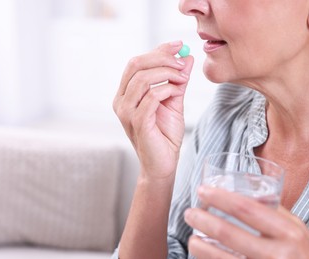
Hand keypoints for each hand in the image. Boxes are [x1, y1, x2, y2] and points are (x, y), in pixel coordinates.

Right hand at [113, 41, 193, 178]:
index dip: (157, 51)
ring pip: (143, 79)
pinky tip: (177, 92)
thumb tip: (187, 57)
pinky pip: (151, 97)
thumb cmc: (165, 135)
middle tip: (182, 62)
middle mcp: (121, 101)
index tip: (178, 45)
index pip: (136, 63)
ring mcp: (126, 112)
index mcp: (126, 94)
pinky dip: (167, 90)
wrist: (163, 164)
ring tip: (183, 78)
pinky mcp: (137, 122)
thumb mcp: (173, 102)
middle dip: (162, 58)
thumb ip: (177, 80)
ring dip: (167, 73)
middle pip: (136, 65)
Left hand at [184, 187, 308, 258]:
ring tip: (191, 239)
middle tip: (189, 213)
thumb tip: (251, 193)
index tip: (203, 191)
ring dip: (200, 247)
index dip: (220, 197)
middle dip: (202, 220)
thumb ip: (277, 213)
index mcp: (288, 232)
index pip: (247, 209)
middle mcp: (276, 254)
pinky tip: (204, 258)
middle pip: (228, 233)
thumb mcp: (301, 232)